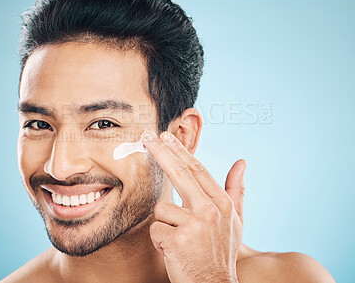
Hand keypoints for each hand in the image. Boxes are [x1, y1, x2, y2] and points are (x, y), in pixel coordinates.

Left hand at [142, 130, 246, 282]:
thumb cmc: (221, 251)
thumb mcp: (236, 220)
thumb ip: (237, 190)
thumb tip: (241, 162)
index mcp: (222, 203)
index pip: (198, 170)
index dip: (179, 151)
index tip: (166, 136)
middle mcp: (210, 211)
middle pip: (180, 174)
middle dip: (161, 152)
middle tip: (146, 137)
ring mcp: (194, 225)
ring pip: (162, 208)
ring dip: (165, 224)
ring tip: (178, 238)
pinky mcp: (178, 241)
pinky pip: (155, 229)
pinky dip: (159, 240)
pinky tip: (173, 249)